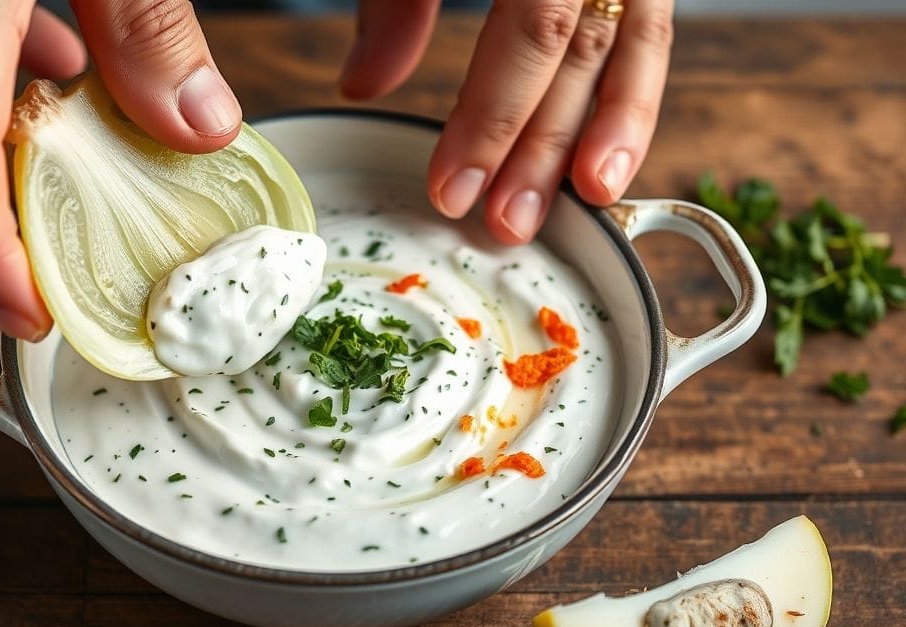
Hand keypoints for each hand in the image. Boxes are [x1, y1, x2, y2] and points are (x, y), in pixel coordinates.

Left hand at [339, 0, 672, 243]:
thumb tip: (364, 85)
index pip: (535, 26)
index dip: (492, 115)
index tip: (452, 188)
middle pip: (587, 42)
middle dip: (546, 141)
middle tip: (509, 223)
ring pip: (633, 32)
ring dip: (609, 124)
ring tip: (589, 199)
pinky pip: (645, 18)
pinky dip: (626, 84)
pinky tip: (602, 144)